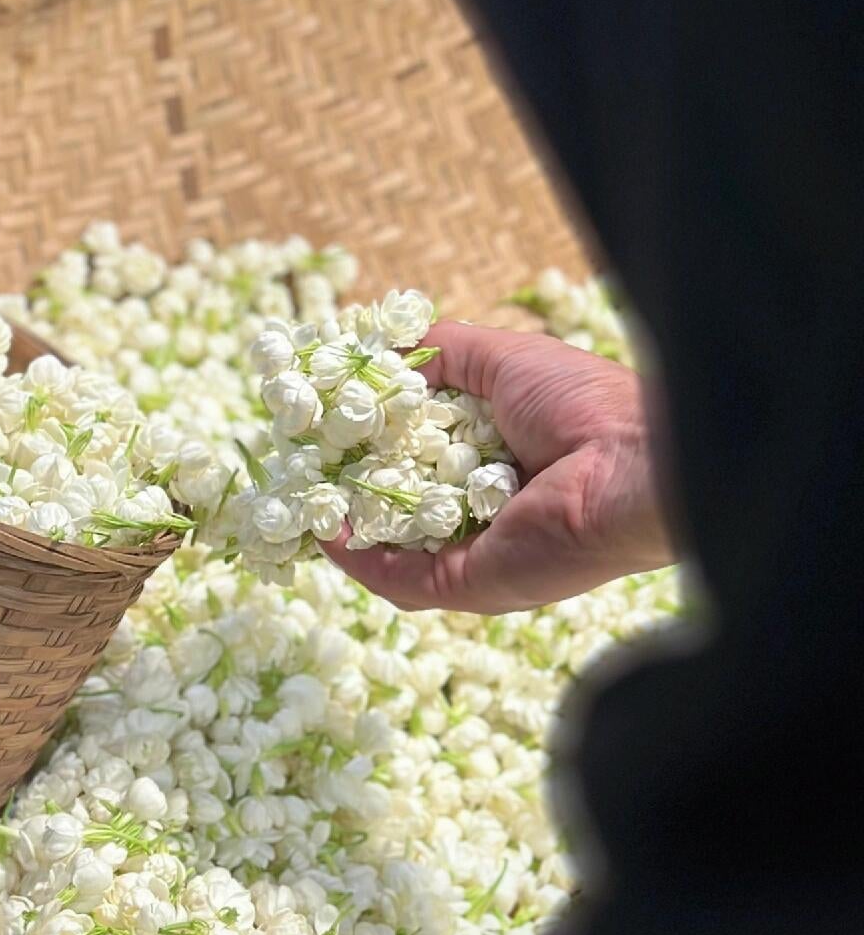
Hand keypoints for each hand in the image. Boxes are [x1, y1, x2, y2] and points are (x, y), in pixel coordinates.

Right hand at [323, 320, 673, 611]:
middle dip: (348, 487)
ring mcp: (477, 553)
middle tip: (302, 466)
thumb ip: (440, 352)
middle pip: (399, 506)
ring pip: (393, 547)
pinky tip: (329, 530)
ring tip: (302, 497)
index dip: (371, 442)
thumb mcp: (500, 358)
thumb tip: (382, 349)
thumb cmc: (581, 403)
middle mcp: (484, 512)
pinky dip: (362, 560)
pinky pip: (403, 579)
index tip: (326, 425)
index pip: (419, 458)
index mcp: (496, 461)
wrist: (632, 463)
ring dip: (346, 526)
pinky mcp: (472, 585)